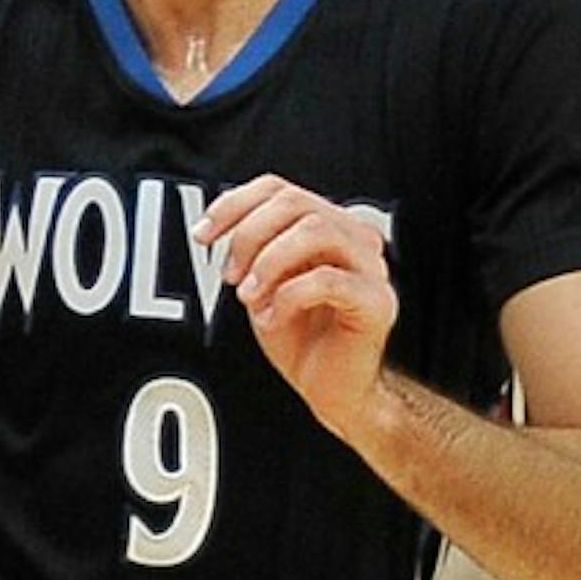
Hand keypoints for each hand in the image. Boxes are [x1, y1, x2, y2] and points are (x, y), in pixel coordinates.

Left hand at [197, 175, 397, 436]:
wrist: (332, 390)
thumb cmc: (301, 337)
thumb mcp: (263, 283)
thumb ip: (253, 248)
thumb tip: (221, 224)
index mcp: (329, 224)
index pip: (279, 189)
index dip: (234, 205)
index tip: (202, 237)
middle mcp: (355, 237)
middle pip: (295, 204)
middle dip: (249, 237)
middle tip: (230, 276)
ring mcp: (372, 267)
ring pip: (314, 231)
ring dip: (269, 263)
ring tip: (250, 297)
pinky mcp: (377, 301)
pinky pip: (327, 280)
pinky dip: (288, 297)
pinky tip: (272, 319)